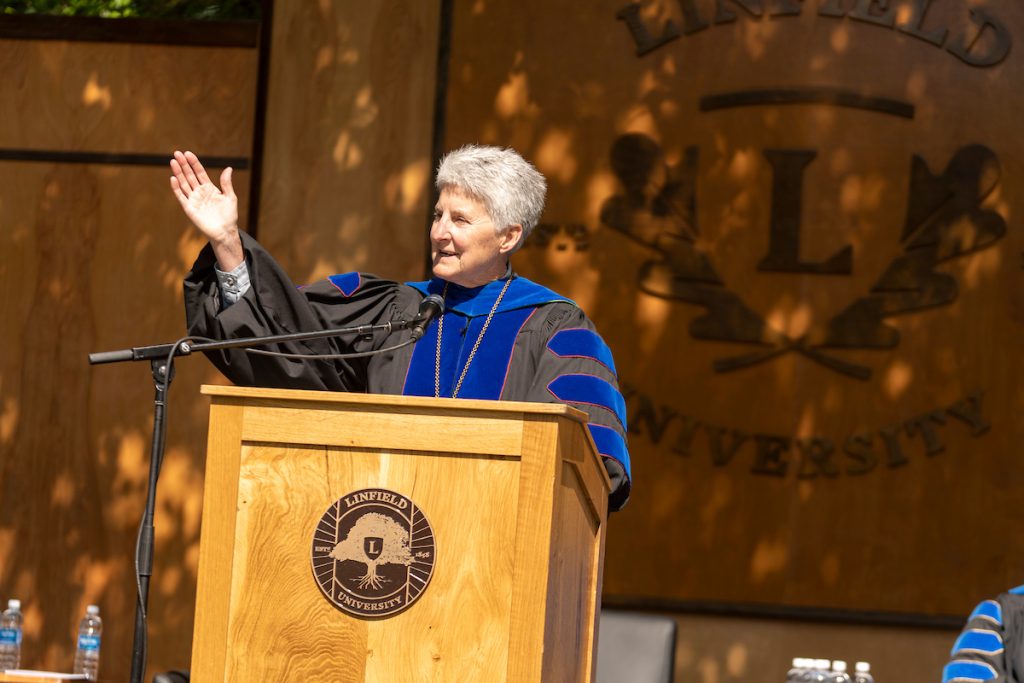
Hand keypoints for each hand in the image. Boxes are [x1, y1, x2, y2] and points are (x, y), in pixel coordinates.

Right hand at [170, 150, 242, 269]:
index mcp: (209, 188)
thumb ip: (226, 183)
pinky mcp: (189, 208)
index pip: (199, 172)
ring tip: (173, 161)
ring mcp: (193, 199)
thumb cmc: (229, 216)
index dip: (194, 163)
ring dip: (178, 173)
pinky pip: (181, 196)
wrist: (225, 231)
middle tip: (177, 153)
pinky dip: (176, 188)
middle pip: (189, 175)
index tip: (188, 153)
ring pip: (183, 183)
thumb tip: (228, 168)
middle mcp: (199, 192)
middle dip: (183, 164)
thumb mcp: (230, 197)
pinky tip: (173, 178)